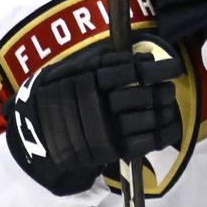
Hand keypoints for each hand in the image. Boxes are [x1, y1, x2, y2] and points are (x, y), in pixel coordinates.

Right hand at [1, 38, 182, 196]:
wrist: (36, 138)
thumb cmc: (54, 99)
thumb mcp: (63, 72)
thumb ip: (95, 62)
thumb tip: (136, 56)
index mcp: (84, 80)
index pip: (124, 70)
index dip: (146, 66)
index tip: (158, 63)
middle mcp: (95, 104)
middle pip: (137, 94)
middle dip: (159, 89)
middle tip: (170, 85)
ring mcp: (102, 129)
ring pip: (143, 118)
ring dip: (162, 110)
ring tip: (169, 104)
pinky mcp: (108, 151)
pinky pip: (142, 143)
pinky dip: (160, 135)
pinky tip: (168, 127)